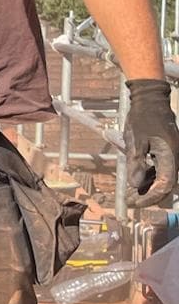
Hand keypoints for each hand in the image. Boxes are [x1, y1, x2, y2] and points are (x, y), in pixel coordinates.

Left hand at [125, 79, 178, 205]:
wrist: (151, 100)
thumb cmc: (143, 118)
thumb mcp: (136, 141)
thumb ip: (136, 163)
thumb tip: (136, 185)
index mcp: (170, 157)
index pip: (164, 185)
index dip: (150, 198)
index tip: (133, 203)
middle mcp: (174, 158)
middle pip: (165, 184)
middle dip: (148, 195)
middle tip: (129, 201)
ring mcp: (172, 154)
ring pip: (162, 177)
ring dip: (147, 187)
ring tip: (130, 193)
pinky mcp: (166, 151)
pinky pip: (160, 168)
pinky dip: (149, 176)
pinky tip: (137, 179)